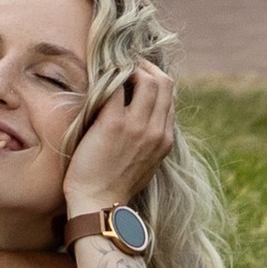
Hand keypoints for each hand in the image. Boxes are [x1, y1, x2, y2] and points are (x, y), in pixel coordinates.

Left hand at [63, 64, 176, 225]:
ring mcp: (137, 127)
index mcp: (165, 139)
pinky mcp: (114, 124)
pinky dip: (108, 77)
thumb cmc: (114, 184)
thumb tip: (142, 118)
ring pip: (147, 79)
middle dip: (145, 66)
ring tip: (112, 68)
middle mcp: (157, 131)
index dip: (154, 79)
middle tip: (125, 63)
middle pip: (164, 81)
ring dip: (129, 67)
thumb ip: (149, 139)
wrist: (98, 204)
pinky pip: (116, 87)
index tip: (137, 73)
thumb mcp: (144, 162)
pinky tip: (97, 78)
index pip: (169, 96)